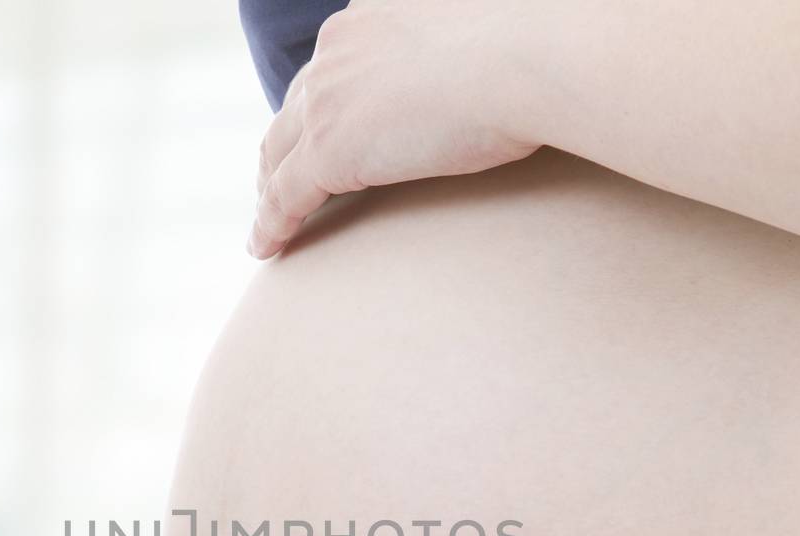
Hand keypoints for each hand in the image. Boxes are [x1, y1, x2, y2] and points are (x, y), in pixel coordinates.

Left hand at [249, 0, 544, 257]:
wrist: (530, 56)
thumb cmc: (534, 46)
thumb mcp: (489, 35)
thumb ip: (466, 51)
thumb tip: (491, 70)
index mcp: (371, 15)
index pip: (334, 63)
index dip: (324, 99)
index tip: (327, 125)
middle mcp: (338, 48)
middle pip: (296, 105)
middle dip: (285, 144)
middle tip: (283, 179)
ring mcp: (327, 99)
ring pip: (278, 151)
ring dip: (269, 186)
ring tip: (271, 220)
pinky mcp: (327, 150)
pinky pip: (284, 195)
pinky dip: (271, 224)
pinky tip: (264, 248)